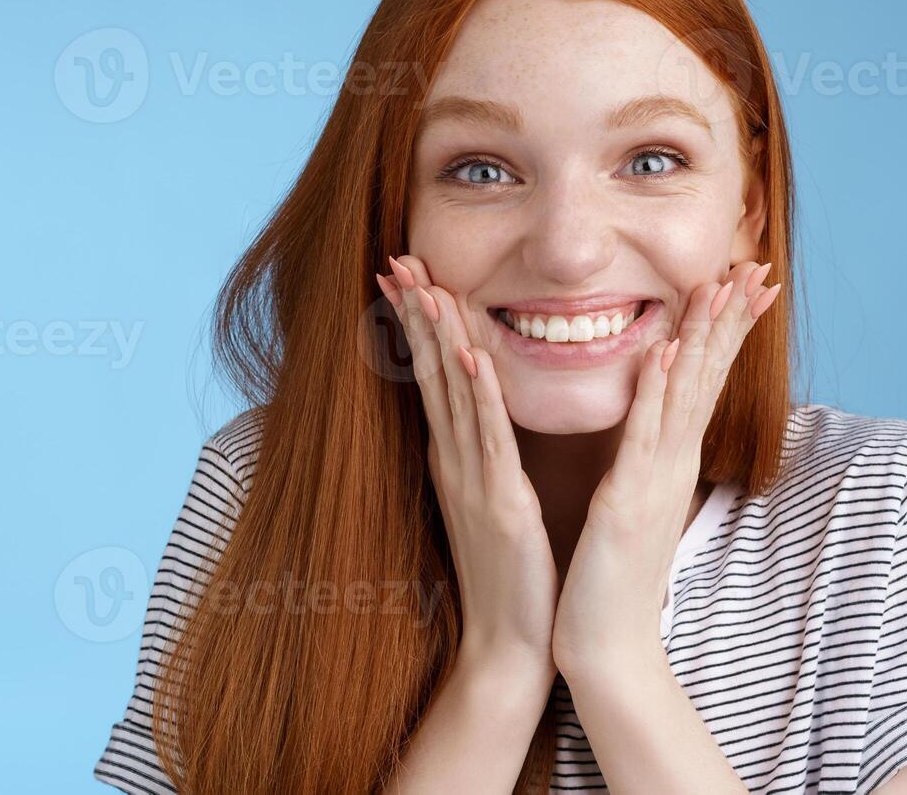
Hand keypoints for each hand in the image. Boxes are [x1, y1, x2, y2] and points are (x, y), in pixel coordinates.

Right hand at [379, 255, 558, 674]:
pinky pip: (490, 440)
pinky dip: (480, 396)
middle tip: (395, 260)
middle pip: (431, 374)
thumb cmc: (510, 577)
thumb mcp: (494, 503)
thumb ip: (485, 459)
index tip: (404, 274)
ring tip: (425, 286)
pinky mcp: (502, 505)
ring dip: (440, 339)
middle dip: (414, 315)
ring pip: (453, 396)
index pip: (432, 377)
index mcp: (456, 460)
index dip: (417, 324)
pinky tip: (471, 357)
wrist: (511, 645)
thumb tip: (478, 423)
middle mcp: (456, 463)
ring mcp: (474, 482)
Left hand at [552, 261, 781, 678]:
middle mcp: (672, 464)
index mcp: (669, 461)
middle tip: (755, 267)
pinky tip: (664, 355)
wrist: (606, 645)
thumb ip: (648, 461)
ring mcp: (654, 482)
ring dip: (700, 339)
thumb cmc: (614, 577)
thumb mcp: (634, 504)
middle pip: (707, 377)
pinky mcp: (625, 503)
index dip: (725, 330)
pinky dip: (655, 395)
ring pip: (683, 396)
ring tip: (718, 287)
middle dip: (730, 320)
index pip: (704, 380)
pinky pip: (642, 439)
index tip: (744, 282)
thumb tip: (658, 428)